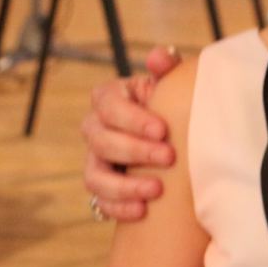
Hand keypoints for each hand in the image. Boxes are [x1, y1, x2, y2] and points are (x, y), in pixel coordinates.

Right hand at [81, 45, 180, 220]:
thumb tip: (158, 57)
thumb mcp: (169, 84)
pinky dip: (120, 208)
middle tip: (169, 157)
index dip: (132, 119)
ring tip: (156, 189)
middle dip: (135, 151)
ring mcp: (95, 160)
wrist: (174, 138)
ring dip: (124, 185)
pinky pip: (100, 202)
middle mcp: (95, 128)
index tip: (163, 130)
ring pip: (94, 175)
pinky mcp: (101, 188)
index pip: (107, 105)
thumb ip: (166, 67)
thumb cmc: (170, 104)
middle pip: (101, 141)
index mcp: (109, 98)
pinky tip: (143, 210)